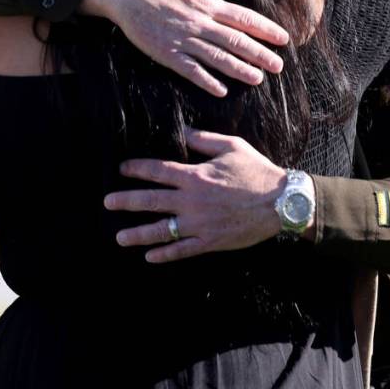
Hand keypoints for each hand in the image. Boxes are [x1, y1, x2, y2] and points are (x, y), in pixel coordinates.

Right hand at [81, 0, 289, 96]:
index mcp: (208, 3)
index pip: (243, 18)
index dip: (265, 29)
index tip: (283, 39)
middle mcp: (199, 22)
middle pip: (236, 41)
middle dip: (260, 54)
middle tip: (278, 66)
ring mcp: (183, 39)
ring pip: (217, 58)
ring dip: (239, 69)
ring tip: (258, 79)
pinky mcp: (167, 53)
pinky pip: (190, 70)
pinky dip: (207, 81)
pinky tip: (221, 90)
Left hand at [105, 129, 287, 262]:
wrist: (282, 202)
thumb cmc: (257, 171)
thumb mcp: (231, 146)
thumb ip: (203, 140)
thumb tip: (181, 131)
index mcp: (195, 176)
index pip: (157, 171)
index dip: (137, 169)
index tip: (122, 169)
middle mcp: (192, 201)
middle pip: (150, 201)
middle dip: (126, 201)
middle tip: (107, 203)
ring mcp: (200, 224)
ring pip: (161, 230)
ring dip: (137, 234)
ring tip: (119, 237)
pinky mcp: (210, 242)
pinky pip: (182, 250)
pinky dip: (164, 254)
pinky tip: (149, 257)